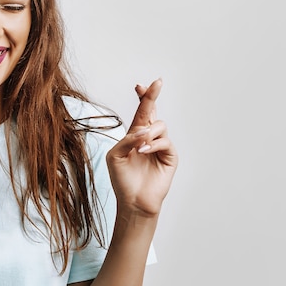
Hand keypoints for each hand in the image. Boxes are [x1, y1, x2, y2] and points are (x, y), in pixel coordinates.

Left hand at [106, 79, 177, 215]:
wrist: (133, 201)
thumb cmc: (122, 179)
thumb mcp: (115, 156)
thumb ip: (125, 140)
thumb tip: (142, 130)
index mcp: (134, 136)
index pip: (140, 113)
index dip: (142, 98)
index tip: (139, 86)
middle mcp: (148, 138)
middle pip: (152, 111)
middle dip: (152, 96)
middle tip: (155, 84)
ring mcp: (160, 146)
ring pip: (159, 125)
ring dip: (148, 133)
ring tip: (139, 147)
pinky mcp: (170, 156)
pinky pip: (165, 141)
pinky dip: (154, 144)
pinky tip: (144, 151)